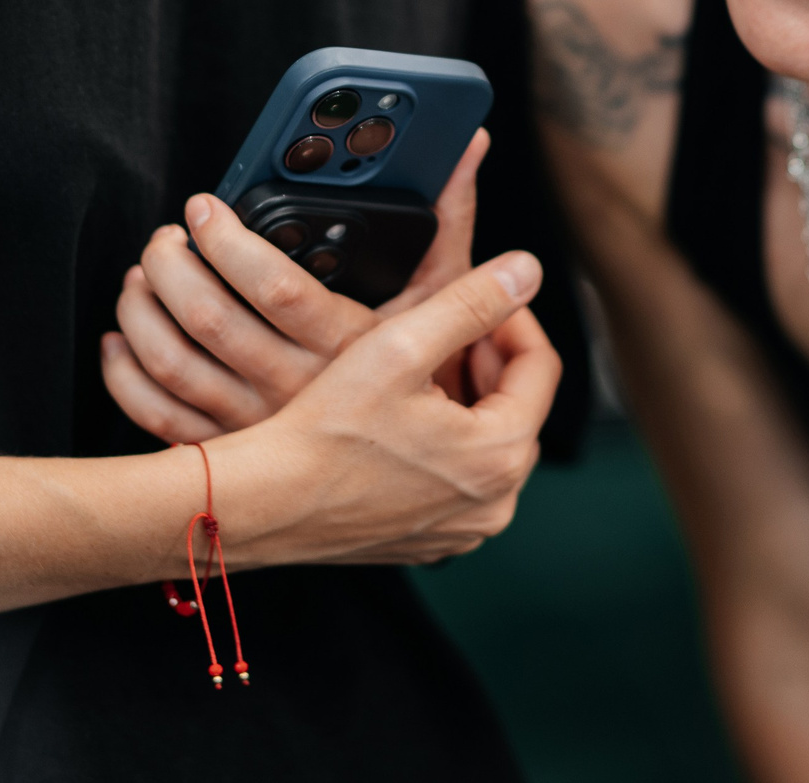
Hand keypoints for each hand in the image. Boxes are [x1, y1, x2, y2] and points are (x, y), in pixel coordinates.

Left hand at [102, 130, 490, 441]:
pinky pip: (156, 415)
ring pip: (173, 362)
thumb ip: (450, 216)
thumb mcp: (440, 297)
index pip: (275, 286)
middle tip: (165, 238)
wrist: (410, 476)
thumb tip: (469, 143)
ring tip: (142, 276)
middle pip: (210, 318)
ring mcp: (258, 425)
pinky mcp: (230, 454)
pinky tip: (122, 340)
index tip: (203, 208)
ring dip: (142, 311)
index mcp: (347, 345)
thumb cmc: (422, 377)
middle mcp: (298, 388)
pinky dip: (126, 373)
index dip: (228, 240)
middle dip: (169, 266)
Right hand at [220, 248, 560, 567]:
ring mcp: (463, 528)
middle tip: (445, 327)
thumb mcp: (403, 344)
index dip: (512, 318)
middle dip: (487, 359)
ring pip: (488, 442)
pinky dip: (444, 442)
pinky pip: (459, 477)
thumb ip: (473, 301)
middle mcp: (495, 504)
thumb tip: (527, 270)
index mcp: (502, 455)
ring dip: (466, 399)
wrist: (266, 502)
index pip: (541, 366)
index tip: (479, 297)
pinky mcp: (431, 538)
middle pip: (518, 406)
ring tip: (420, 366)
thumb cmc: (325, 430)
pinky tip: (402, 417)